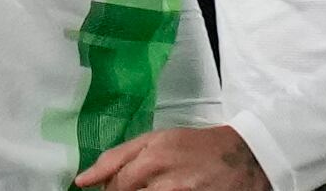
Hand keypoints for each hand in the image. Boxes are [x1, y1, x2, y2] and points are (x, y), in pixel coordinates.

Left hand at [75, 125, 269, 190]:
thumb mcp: (156, 140)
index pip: (116, 184)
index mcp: (153, 156)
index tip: (106, 190)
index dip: (109, 190)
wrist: (242, 157)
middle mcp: (166, 179)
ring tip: (153, 188)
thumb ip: (117, 157)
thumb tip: (84, 180)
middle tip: (137, 187)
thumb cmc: (196, 146)